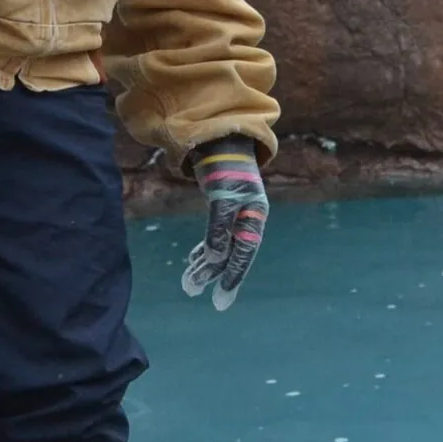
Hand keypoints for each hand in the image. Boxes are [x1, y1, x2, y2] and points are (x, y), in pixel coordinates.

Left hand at [181, 135, 266, 310]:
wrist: (222, 141)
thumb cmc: (226, 167)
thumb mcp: (224, 196)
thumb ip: (219, 227)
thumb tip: (215, 258)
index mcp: (254, 215)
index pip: (244, 252)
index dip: (233, 277)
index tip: (220, 300)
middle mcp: (247, 217)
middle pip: (231, 252)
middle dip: (211, 272)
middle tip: (190, 289)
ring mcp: (236, 214)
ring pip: (221, 246)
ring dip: (205, 263)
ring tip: (188, 281)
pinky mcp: (223, 208)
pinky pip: (216, 235)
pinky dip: (205, 248)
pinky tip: (193, 260)